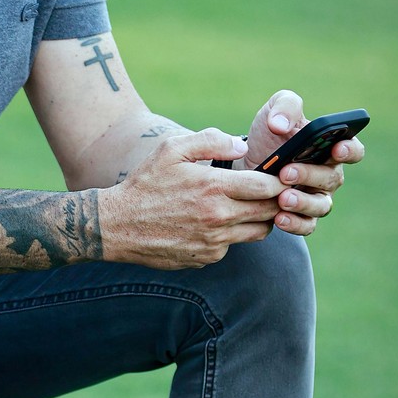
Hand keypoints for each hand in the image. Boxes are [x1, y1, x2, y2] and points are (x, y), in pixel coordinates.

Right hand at [100, 128, 284, 269]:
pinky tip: (215, 223)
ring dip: (260, 218)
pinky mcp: (206, 257)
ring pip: (258, 232)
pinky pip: (232, 245)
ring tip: (248, 206)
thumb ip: (210, 140)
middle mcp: (218, 217)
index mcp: (213, 187)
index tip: (280, 175)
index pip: (268, 186)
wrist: (117, 226)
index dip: (280, 180)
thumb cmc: (145, 184)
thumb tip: (242, 145)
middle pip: (270, 211)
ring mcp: (214, 241)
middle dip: (277, 200)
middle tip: (273, 191)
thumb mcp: (171, 150)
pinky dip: (232, 234)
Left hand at [238, 90, 364, 236]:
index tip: (337, 148)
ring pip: (321, 206)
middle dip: (310, 175)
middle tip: (286, 172)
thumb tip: (280, 124)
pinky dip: (295, 223)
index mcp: (330, 147)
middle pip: (331, 179)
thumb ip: (285, 106)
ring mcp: (316, 197)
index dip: (349, 150)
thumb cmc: (268, 135)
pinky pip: (306, 225)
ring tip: (282, 198)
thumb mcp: (273, 111)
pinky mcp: (301, 216)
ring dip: (303, 203)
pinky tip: (279, 218)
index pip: (353, 150)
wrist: (243, 163)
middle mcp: (328, 174)